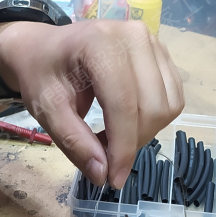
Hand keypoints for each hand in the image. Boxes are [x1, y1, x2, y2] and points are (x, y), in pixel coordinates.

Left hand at [0, 20, 183, 188]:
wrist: (44, 47)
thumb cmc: (42, 74)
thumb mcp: (47, 110)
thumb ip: (74, 142)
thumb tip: (103, 175)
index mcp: (99, 43)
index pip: (124, 104)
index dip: (122, 148)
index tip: (114, 180)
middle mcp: (134, 36)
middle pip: (152, 107)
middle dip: (132, 143)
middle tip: (105, 156)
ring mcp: (152, 41)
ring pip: (168, 105)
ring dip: (144, 133)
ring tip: (113, 136)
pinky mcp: (161, 52)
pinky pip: (173, 97)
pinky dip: (153, 120)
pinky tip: (127, 121)